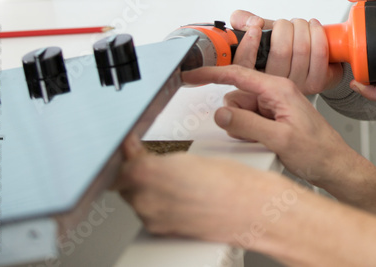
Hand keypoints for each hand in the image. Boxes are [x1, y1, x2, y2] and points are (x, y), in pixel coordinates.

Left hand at [115, 135, 302, 244]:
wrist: (255, 211)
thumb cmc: (235, 185)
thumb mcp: (193, 157)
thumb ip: (153, 158)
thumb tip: (136, 156)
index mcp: (149, 176)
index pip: (120, 164)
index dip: (127, 152)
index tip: (131, 143)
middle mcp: (146, 202)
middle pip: (126, 183)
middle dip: (137, 170)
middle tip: (154, 157)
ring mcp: (154, 220)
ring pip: (138, 198)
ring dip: (148, 187)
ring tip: (175, 175)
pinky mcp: (165, 232)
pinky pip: (152, 212)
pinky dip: (160, 201)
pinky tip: (181, 191)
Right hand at [181, 65, 357, 187]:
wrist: (334, 165)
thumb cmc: (318, 151)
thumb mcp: (279, 139)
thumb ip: (247, 124)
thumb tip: (221, 114)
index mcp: (279, 89)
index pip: (237, 74)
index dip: (211, 74)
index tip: (191, 75)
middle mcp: (276, 93)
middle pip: (236, 97)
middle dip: (235, 117)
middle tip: (254, 135)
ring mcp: (275, 106)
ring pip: (240, 111)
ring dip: (243, 127)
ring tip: (265, 141)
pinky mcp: (274, 118)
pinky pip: (249, 121)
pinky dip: (249, 132)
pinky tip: (265, 142)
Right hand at [229, 10, 343, 94]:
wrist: (311, 57)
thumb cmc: (284, 44)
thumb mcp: (258, 31)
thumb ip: (242, 21)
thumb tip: (253, 23)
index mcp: (255, 73)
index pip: (244, 64)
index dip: (248, 45)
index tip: (256, 27)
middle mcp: (274, 84)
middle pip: (281, 51)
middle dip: (287, 27)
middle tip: (289, 23)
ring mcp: (296, 85)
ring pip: (302, 49)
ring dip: (304, 28)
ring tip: (303, 24)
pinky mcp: (316, 83)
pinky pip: (319, 54)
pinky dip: (319, 35)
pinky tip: (315, 28)